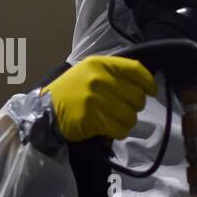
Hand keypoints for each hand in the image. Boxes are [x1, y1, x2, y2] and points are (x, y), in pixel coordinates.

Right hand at [41, 56, 156, 141]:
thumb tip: (143, 84)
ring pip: (130, 115)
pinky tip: (111, 129)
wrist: (45, 109)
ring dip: (127, 121)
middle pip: (137, 96)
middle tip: (124, 109)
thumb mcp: (90, 72)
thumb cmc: (71, 91)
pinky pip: (120, 129)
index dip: (149, 82)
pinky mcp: (92, 118)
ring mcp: (95, 99)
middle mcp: (99, 78)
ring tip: (116, 120)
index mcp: (101, 64)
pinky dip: (119, 132)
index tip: (152, 91)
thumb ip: (113, 74)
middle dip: (135, 106)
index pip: (136, 69)